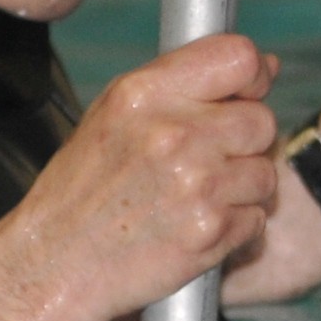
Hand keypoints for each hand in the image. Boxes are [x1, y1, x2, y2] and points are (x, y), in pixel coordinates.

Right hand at [19, 33, 284, 320]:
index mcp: (145, 95)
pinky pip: (257, 218)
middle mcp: (175, 134)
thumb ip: (186, 85)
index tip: (244, 96)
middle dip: (244, 143)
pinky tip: (193, 225)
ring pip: (265, 173)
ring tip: (193, 198)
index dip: (252, 78)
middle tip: (205, 161)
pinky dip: (235, 226)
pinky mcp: (212, 230)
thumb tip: (264, 66)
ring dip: (241, 189)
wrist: (55, 262)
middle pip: (262, 121)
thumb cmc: (83, 190)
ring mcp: (198, 184)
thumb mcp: (114, 114)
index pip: (239, 58)